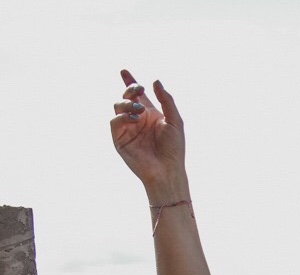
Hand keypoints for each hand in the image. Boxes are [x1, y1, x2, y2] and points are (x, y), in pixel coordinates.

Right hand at [110, 70, 185, 194]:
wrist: (167, 169)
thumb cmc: (174, 148)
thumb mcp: (174, 120)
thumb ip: (166, 100)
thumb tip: (155, 81)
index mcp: (150, 114)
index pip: (137, 96)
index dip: (130, 82)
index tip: (124, 71)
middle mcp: (137, 119)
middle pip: (127, 98)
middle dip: (130, 90)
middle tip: (138, 90)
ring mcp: (127, 128)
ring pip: (118, 107)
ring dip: (128, 104)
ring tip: (139, 110)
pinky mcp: (119, 138)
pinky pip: (115, 121)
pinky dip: (123, 116)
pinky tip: (135, 119)